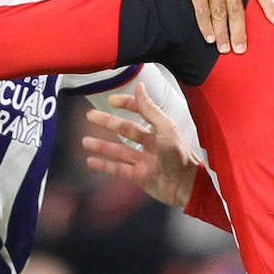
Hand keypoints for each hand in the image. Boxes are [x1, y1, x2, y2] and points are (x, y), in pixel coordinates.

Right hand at [83, 81, 199, 207]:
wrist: (188, 186)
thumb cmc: (182, 156)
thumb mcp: (166, 128)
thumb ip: (150, 109)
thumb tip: (140, 87)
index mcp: (160, 130)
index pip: (140, 112)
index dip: (126, 104)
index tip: (111, 100)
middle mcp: (151, 144)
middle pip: (125, 130)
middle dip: (107, 123)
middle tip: (90, 116)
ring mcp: (144, 161)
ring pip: (118, 150)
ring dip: (102, 145)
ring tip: (85, 141)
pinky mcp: (140, 177)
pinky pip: (118, 169)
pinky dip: (104, 165)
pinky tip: (92, 161)